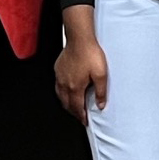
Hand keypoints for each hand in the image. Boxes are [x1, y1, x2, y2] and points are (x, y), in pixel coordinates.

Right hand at [54, 8, 108, 123]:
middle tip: (80, 116)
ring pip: (60, 96)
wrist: (79, 39)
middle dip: (73, 112)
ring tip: (73, 107)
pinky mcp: (58, 69)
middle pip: (67, 104)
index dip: (81, 116)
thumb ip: (101, 92)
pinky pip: (57, 86)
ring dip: (67, 104)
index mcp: (75, 87)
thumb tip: (100, 105)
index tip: (85, 121)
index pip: (77, 107)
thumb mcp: (101, 74)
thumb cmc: (90, 54)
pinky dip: (62, 93)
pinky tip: (66, 91)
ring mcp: (60, 76)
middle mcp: (65, 84)